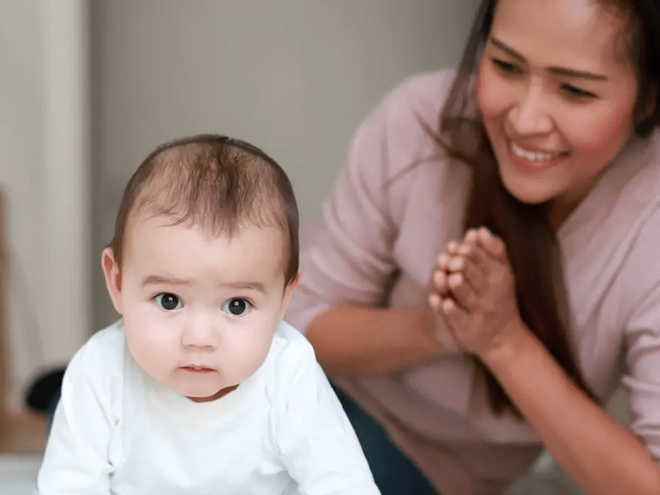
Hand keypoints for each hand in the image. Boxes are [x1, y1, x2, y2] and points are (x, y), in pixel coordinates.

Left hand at [429, 228, 523, 357]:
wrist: (502, 337)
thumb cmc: (499, 297)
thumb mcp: (501, 273)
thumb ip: (493, 250)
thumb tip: (479, 230)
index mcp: (499, 277)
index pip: (484, 261)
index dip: (470, 253)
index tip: (459, 247)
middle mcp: (490, 295)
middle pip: (474, 277)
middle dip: (463, 267)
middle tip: (452, 260)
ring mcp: (479, 313)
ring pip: (466, 297)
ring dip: (457, 286)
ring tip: (449, 277)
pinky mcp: (467, 329)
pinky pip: (457, 318)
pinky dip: (447, 310)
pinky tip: (438, 301)